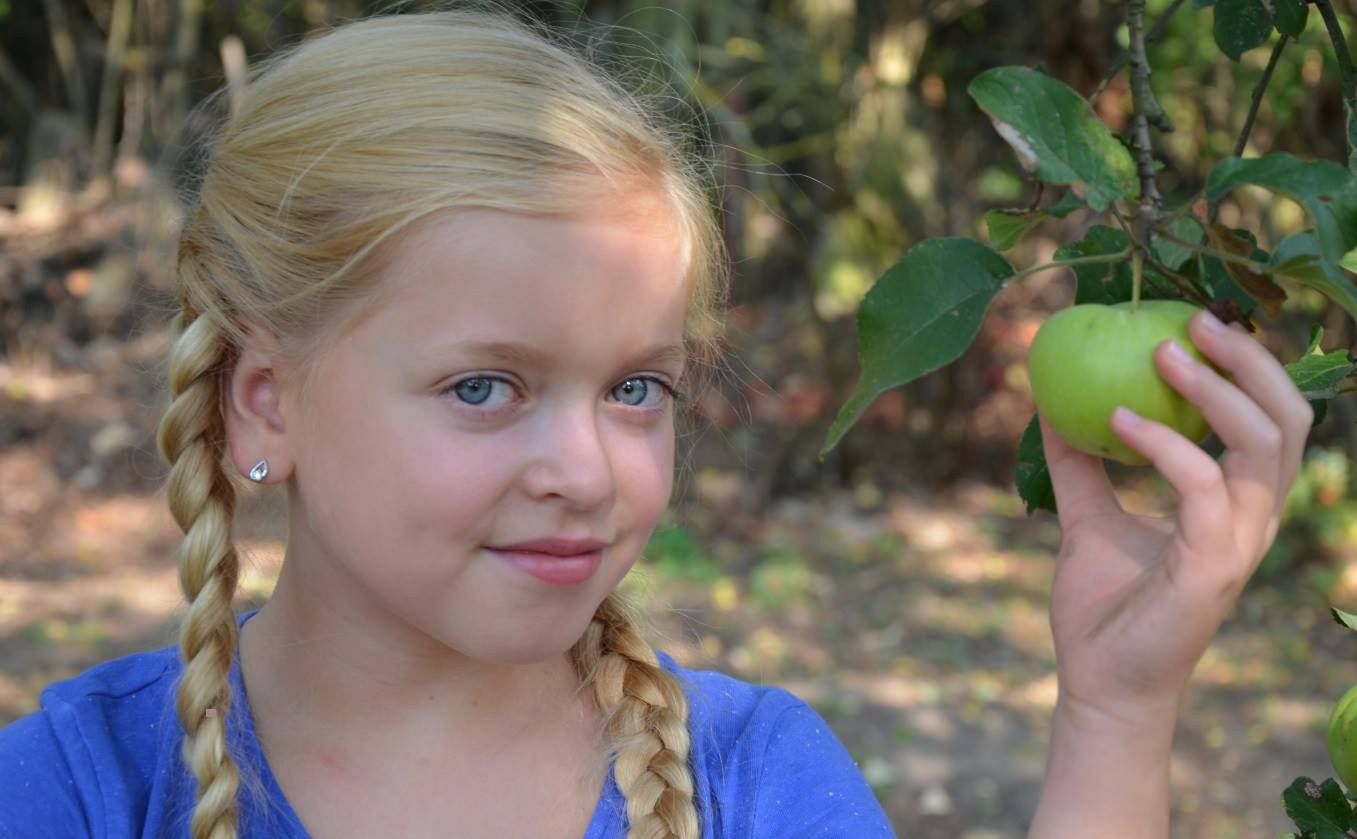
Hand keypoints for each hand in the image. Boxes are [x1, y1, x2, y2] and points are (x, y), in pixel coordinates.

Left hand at [1038, 308, 1312, 730]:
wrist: (1097, 681)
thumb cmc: (1103, 605)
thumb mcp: (1087, 516)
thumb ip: (1079, 463)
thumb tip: (1049, 403)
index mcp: (1231, 502)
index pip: (1270, 419)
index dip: (1250, 366)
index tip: (1199, 320)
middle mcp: (1248, 518)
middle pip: (1287, 419)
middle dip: (1251, 362)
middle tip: (1193, 321)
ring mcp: (1237, 544)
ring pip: (1263, 447)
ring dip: (1215, 391)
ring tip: (1161, 352)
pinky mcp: (1212, 569)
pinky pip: (1205, 490)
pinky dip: (1167, 446)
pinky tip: (1117, 421)